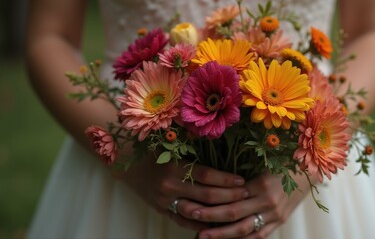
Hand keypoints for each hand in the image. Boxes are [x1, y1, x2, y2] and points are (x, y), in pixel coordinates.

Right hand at [112, 155, 249, 231]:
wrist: (128, 166)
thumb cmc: (154, 152)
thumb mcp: (172, 147)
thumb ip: (194, 150)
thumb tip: (222, 149)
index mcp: (175, 166)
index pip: (206, 175)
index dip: (226, 179)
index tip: (241, 180)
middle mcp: (170, 185)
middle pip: (205, 195)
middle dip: (228, 196)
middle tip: (245, 195)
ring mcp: (165, 201)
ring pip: (197, 212)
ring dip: (217, 213)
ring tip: (235, 212)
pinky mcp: (162, 211)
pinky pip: (183, 222)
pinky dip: (200, 225)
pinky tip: (215, 226)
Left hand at [186, 171, 312, 238]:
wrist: (309, 172)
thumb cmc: (282, 164)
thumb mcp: (262, 165)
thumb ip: (241, 177)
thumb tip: (214, 184)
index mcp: (261, 184)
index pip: (231, 196)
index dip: (212, 201)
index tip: (195, 201)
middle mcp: (268, 201)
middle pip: (234, 213)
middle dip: (211, 217)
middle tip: (192, 217)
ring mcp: (275, 215)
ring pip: (244, 230)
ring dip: (222, 234)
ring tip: (203, 236)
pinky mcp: (280, 222)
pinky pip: (259, 236)